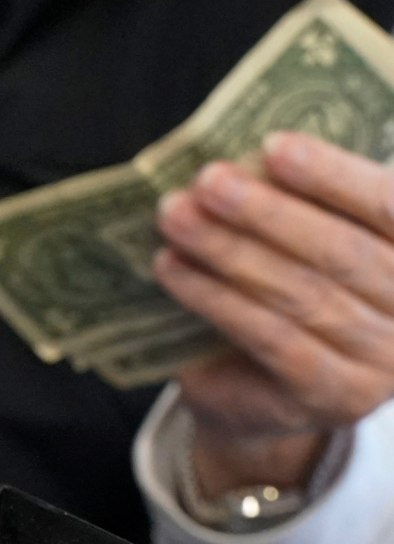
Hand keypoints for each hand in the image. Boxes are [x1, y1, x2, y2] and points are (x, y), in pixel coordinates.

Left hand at [154, 132, 393, 493]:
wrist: (267, 389)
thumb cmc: (292, 290)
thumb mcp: (306, 237)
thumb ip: (298, 202)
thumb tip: (238, 158)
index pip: (390, 208)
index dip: (336, 176)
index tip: (275, 146)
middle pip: (344, 253)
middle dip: (268, 212)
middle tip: (207, 179)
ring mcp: (383, 362)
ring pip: (303, 294)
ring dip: (230, 249)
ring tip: (175, 215)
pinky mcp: (336, 397)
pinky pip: (273, 338)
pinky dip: (217, 299)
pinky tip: (172, 268)